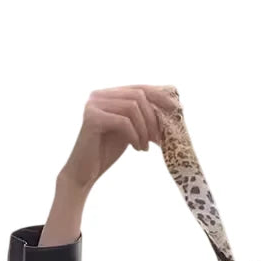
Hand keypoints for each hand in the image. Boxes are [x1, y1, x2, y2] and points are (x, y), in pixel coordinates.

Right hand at [58, 84, 178, 192]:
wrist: (84, 173)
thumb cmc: (106, 152)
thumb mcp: (129, 130)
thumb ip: (142, 117)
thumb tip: (172, 107)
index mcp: (108, 94)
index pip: (139, 87)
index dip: (160, 95)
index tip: (177, 109)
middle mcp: (99, 95)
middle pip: (138, 95)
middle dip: (153, 117)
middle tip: (160, 139)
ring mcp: (94, 105)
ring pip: (132, 107)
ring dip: (145, 129)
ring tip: (146, 147)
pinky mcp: (92, 118)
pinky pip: (123, 122)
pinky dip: (135, 135)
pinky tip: (138, 149)